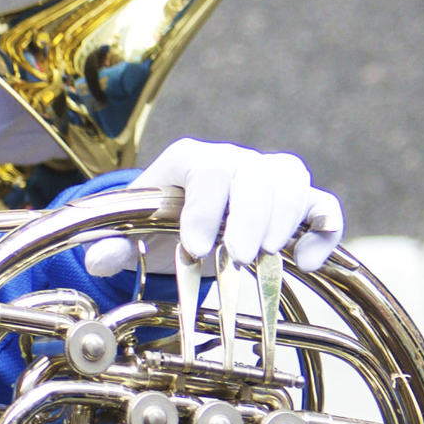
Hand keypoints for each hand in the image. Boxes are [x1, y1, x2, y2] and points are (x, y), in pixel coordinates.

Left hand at [81, 136, 344, 278]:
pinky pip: (323, 206)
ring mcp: (268, 179)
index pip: (205, 171)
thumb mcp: (129, 233)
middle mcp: (234, 162)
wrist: (181, 222)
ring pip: (291, 178)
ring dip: (285, 217)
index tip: (195, 248)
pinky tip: (306, 261)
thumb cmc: (155, 224)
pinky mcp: (297, 204)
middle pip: (253, 172)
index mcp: (189, 161)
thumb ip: (112, 245)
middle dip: (248, 215)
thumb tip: (98, 260)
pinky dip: (325, 229)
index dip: (204, 208)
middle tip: (237, 256)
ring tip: (267, 255)